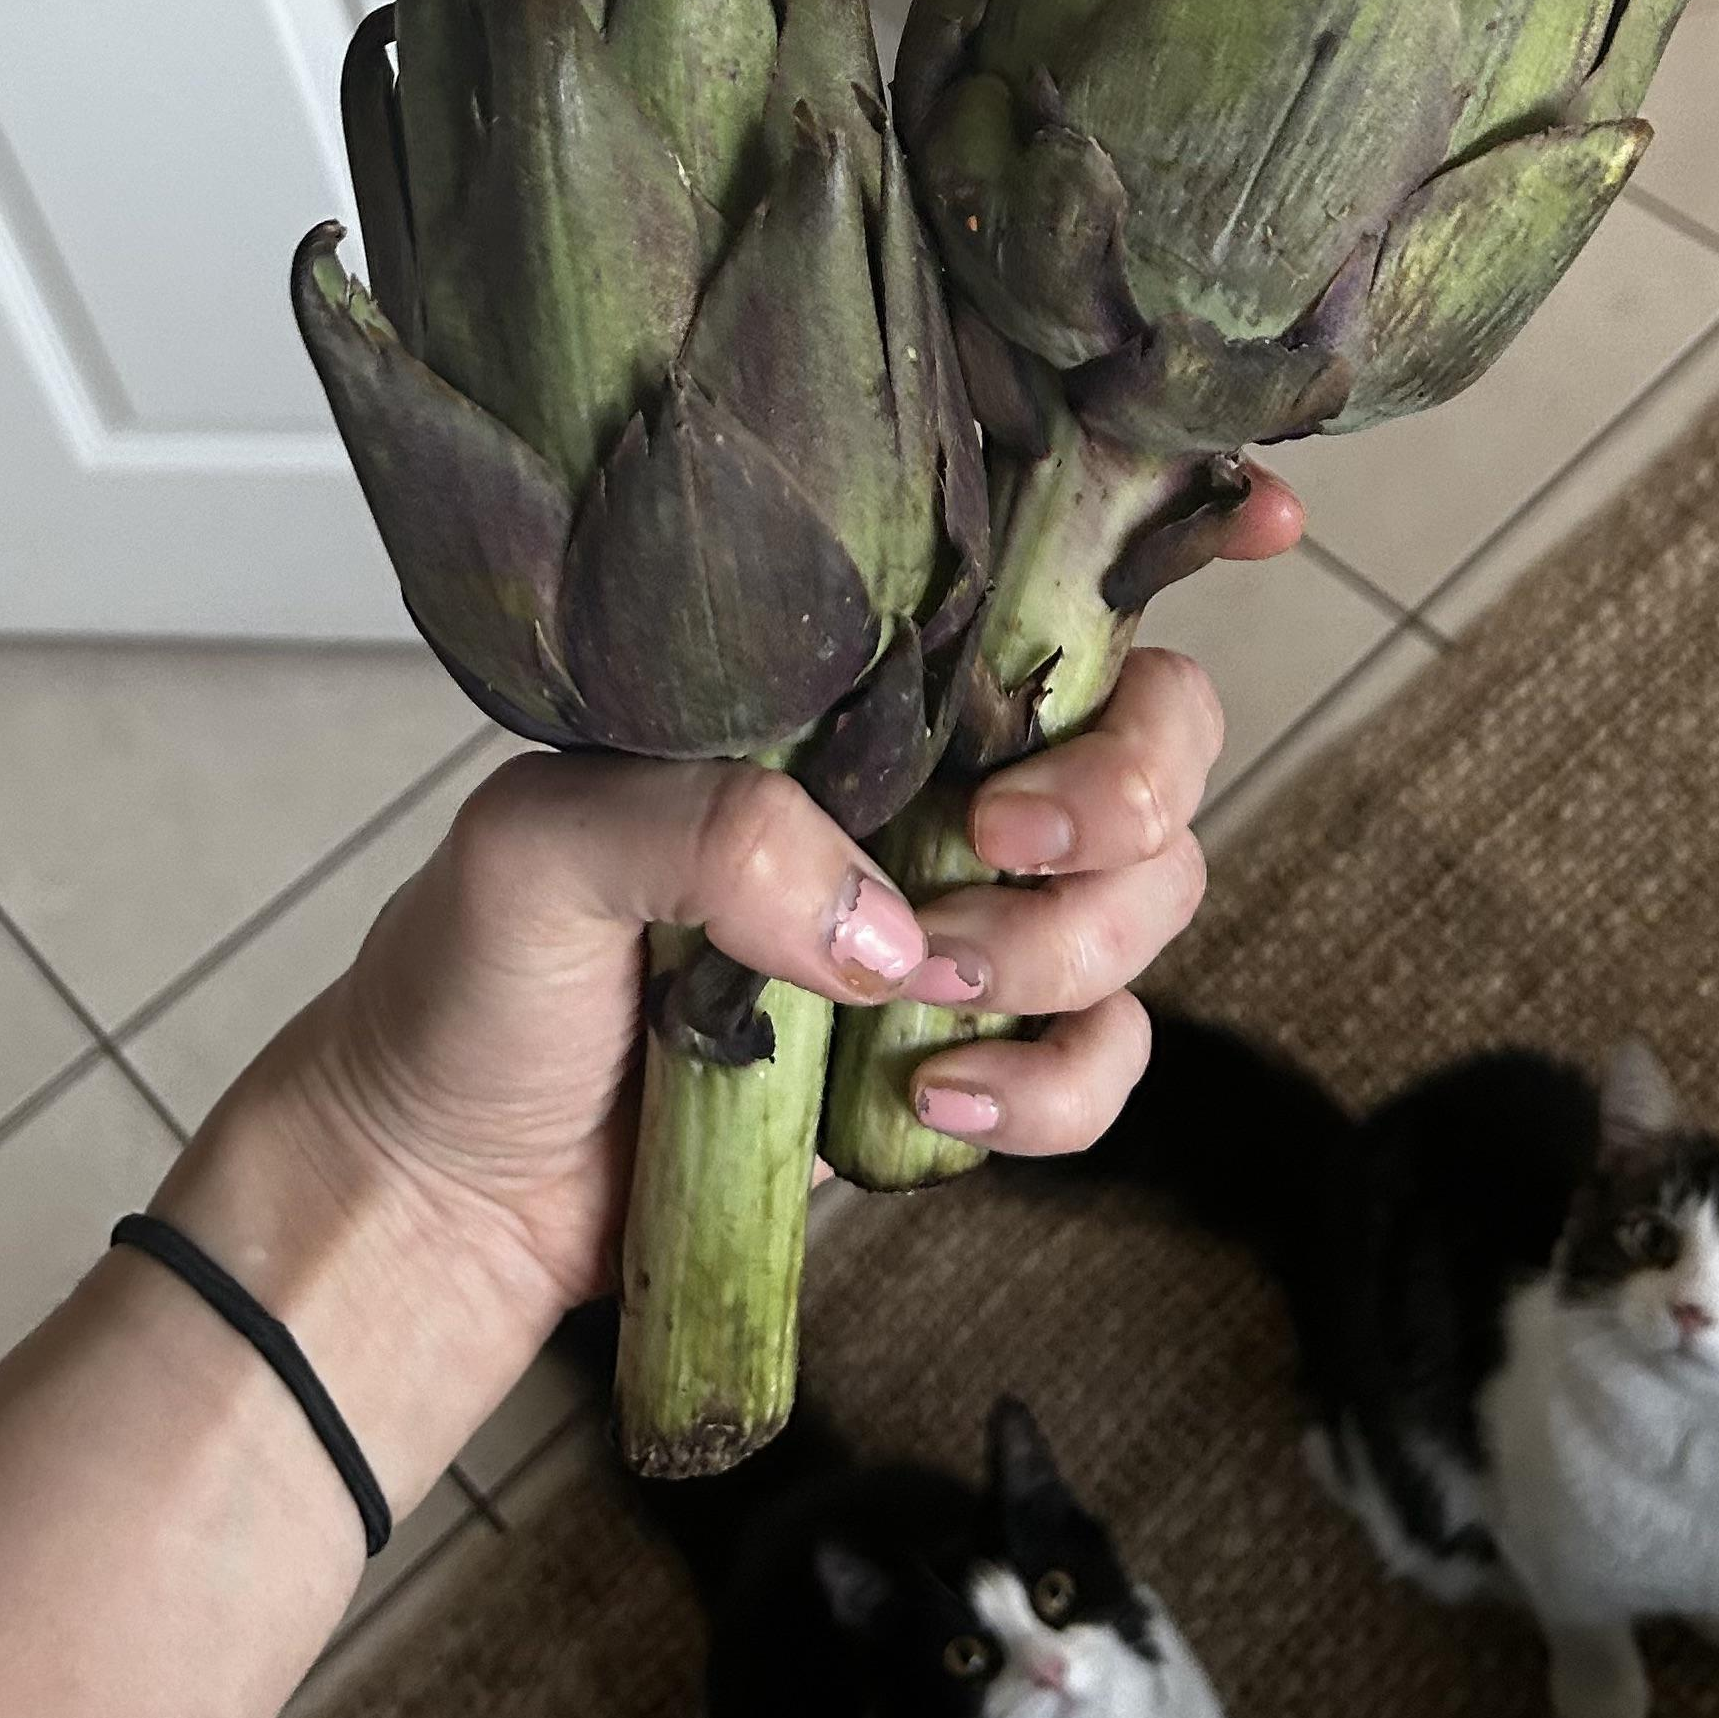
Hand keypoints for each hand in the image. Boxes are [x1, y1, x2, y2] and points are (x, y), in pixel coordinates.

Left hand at [169, 461, 1306, 1343]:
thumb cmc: (473, 984)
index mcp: (846, 690)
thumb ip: (712, 831)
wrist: (450, 1191)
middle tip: (1004, 845)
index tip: (1268, 526)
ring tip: (925, 998)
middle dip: (1125, 793)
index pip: (1028, 578)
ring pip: (1155, 900)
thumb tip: (889, 926)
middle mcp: (928, 783)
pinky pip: (1105, 1058)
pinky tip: (938, 1109)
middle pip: (1156, 738)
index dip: (1173, 532)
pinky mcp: (970, 1057)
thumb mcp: (543, 848)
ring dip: (1069, 954)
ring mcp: (959, 921)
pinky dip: (1060, 1088)